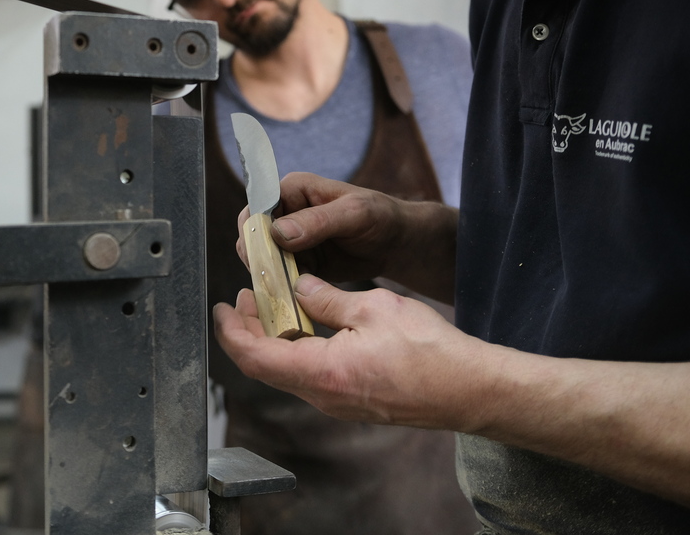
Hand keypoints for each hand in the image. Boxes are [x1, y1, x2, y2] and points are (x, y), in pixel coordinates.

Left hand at [213, 274, 486, 429]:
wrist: (468, 390)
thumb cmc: (429, 351)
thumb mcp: (373, 307)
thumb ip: (327, 297)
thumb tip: (298, 287)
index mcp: (321, 371)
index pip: (255, 355)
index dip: (231, 331)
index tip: (222, 307)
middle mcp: (323, 395)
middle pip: (265, 365)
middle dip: (248, 330)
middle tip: (246, 296)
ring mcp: (337, 402)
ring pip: (286, 371)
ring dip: (273, 338)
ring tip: (273, 303)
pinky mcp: (351, 400)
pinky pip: (310, 376)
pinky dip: (296, 348)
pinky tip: (306, 323)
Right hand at [236, 173, 457, 298]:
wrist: (398, 243)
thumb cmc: (381, 217)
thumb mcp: (355, 214)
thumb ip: (318, 221)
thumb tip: (279, 232)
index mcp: (292, 189)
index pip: (258, 207)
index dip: (254, 231)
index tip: (263, 255)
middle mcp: (285, 211)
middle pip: (253, 235)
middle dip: (260, 257)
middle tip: (274, 279)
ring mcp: (289, 239)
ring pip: (263, 258)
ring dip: (270, 275)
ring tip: (285, 290)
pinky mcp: (297, 261)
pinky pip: (279, 275)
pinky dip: (282, 287)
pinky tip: (292, 297)